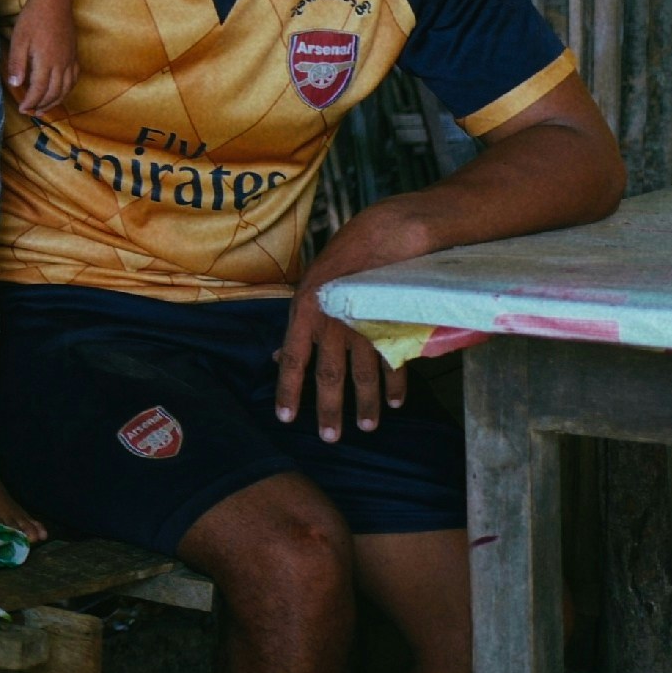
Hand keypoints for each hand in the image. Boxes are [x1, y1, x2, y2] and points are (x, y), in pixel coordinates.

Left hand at [1, 0, 73, 118]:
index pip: (39, 90)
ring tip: (44, 108)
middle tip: (30, 112)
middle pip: (54, 93)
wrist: (54, 2)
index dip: (30, 102)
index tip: (22, 109)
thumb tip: (15, 85)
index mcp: (46, 62)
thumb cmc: (33, 19)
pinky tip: (60, 92)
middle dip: (42, 106)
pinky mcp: (74, 55)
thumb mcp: (19, 40)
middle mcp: (61, 64)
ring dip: (55, 101)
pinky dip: (67, 90)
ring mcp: (70, 60)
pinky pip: (74, 78)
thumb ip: (17, 63)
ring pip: (66, 88)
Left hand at [277, 205, 435, 439]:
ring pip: (362, 377)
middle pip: (328, 377)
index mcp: (305, 313)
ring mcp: (363, 328)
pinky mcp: (391, 327)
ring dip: (365, 406)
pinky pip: (393, 364)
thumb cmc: (342, 258)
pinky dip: (395, 386)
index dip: (288, 391)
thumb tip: (276, 356)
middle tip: (330, 438)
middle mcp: (332, 325)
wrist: (385, 234)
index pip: (292, 361)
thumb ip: (297, 325)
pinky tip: (395, 403)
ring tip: (366, 427)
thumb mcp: (310, 287)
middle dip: (329, 411)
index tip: (285, 418)